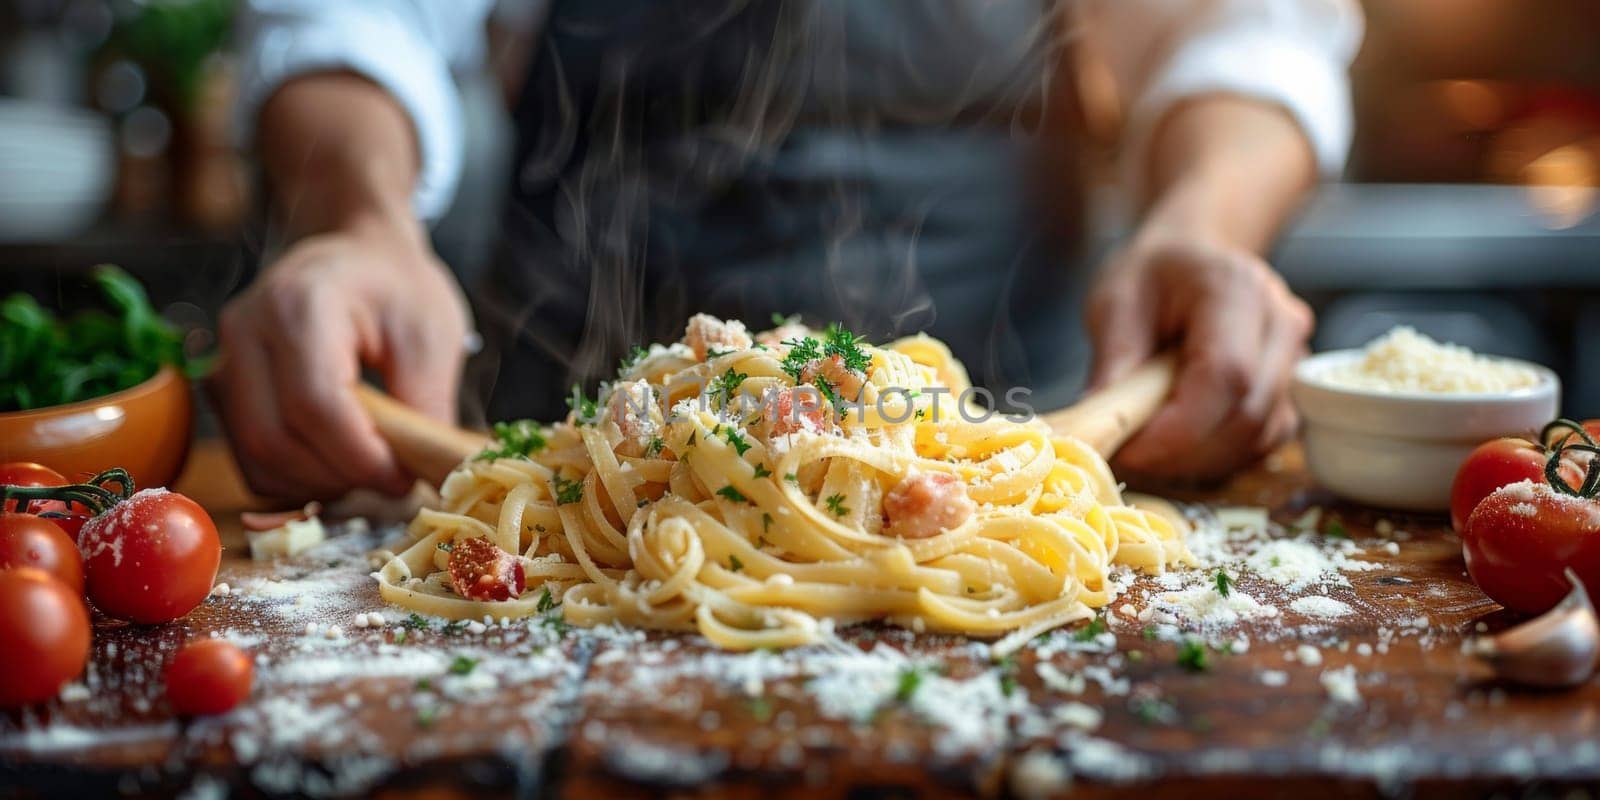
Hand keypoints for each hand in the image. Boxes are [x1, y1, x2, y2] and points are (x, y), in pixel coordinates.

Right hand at [209, 217, 469, 499]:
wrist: (354, 256)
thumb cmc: (396, 288)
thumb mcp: (432, 334)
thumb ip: (427, 402)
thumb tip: (425, 471)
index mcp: (299, 304)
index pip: (315, 404)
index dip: (360, 456)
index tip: (404, 476)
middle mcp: (245, 331)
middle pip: (276, 440)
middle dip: (342, 477)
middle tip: (395, 479)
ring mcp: (224, 361)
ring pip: (259, 459)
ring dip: (320, 485)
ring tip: (370, 469)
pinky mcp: (223, 391)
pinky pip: (252, 461)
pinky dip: (298, 481)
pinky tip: (339, 464)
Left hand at [1084, 231, 1311, 481]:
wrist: (1195, 259)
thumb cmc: (1155, 275)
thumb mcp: (1115, 301)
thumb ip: (1112, 360)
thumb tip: (1100, 423)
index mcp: (1237, 289)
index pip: (1224, 374)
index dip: (1179, 427)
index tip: (1129, 449)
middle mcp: (1281, 324)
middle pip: (1246, 414)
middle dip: (1183, 451)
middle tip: (1128, 454)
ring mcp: (1296, 358)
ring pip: (1258, 436)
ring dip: (1200, 459)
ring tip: (1149, 443)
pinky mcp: (1292, 390)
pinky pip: (1263, 441)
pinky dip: (1219, 455)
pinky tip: (1180, 440)